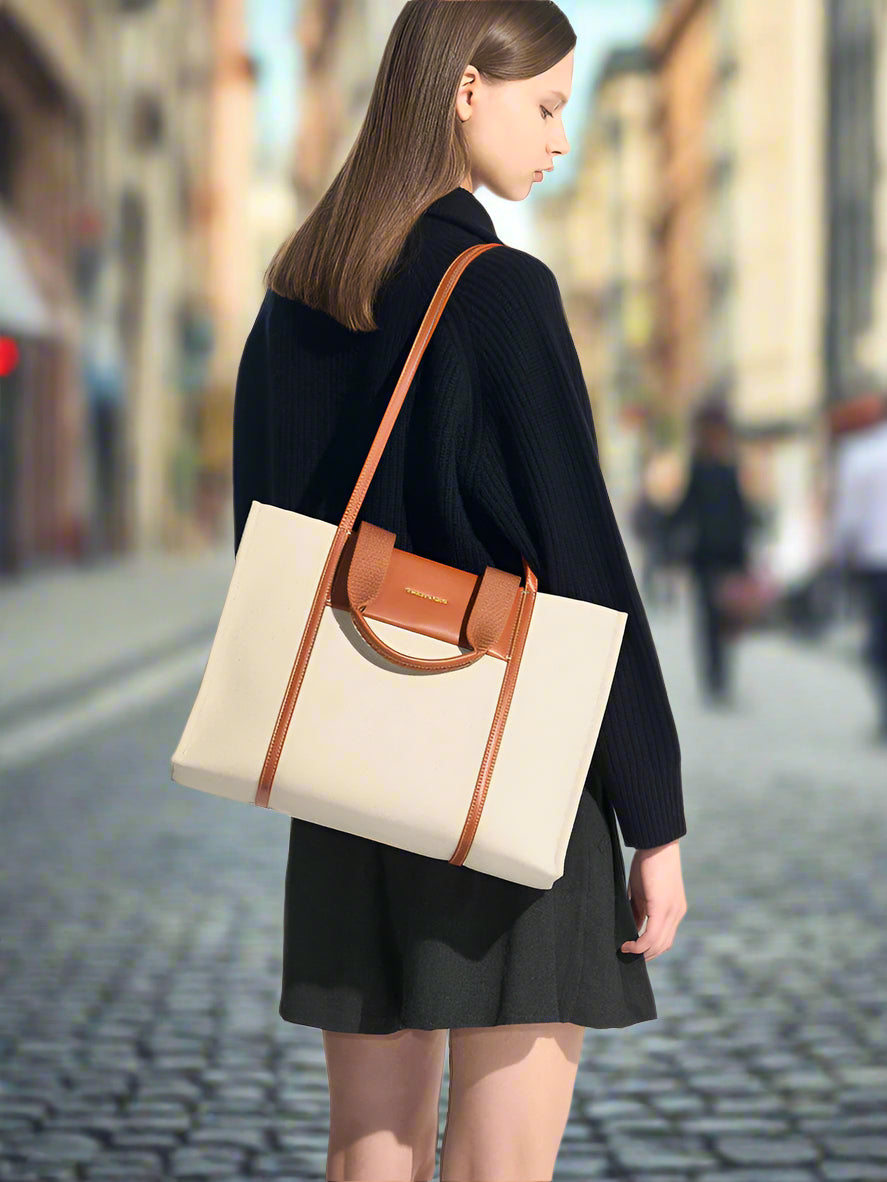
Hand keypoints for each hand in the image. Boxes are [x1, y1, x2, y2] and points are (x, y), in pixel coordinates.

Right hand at [620, 839, 686, 960]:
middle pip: (663, 945)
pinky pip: (652, 935)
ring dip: (642, 953)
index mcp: (675, 910)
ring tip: (625, 951)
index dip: (650, 949)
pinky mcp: (662, 907)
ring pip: (658, 944)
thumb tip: (634, 931)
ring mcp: (672, 911)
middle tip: (627, 957)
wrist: (657, 843)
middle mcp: (677, 913)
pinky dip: (639, 944)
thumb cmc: (648, 863)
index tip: (633, 952)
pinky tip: (627, 945)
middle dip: (645, 955)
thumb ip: (640, 912)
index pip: (665, 938)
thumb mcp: (643, 892)